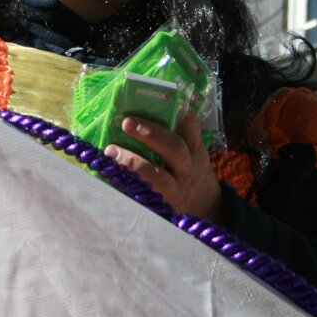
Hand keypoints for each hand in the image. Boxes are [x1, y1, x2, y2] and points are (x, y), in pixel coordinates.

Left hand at [104, 109, 224, 221]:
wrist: (205, 212)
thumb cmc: (192, 176)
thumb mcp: (195, 157)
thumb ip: (183, 138)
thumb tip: (159, 112)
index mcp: (195, 152)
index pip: (191, 129)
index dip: (181, 116)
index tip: (163, 103)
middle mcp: (187, 169)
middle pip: (174, 148)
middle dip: (150, 133)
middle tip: (127, 122)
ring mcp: (174, 189)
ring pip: (156, 176)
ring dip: (133, 161)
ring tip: (111, 150)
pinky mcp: (161, 206)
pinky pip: (143, 195)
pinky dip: (127, 184)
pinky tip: (111, 175)